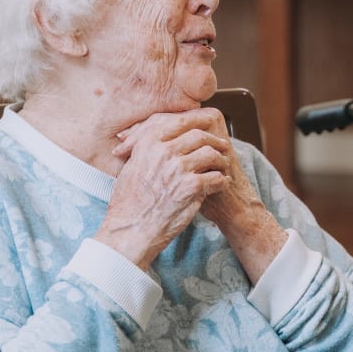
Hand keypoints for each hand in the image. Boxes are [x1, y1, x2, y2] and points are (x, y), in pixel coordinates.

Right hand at [95, 109, 230, 269]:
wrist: (130, 230)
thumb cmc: (129, 200)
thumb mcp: (131, 165)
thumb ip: (146, 145)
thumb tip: (161, 130)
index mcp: (148, 142)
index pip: (181, 121)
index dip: (199, 121)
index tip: (208, 123)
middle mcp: (164, 151)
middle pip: (199, 136)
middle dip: (214, 140)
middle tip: (223, 146)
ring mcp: (178, 169)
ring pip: (211, 154)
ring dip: (221, 160)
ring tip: (223, 166)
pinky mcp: (191, 188)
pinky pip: (216, 177)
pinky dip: (222, 180)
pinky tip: (221, 183)